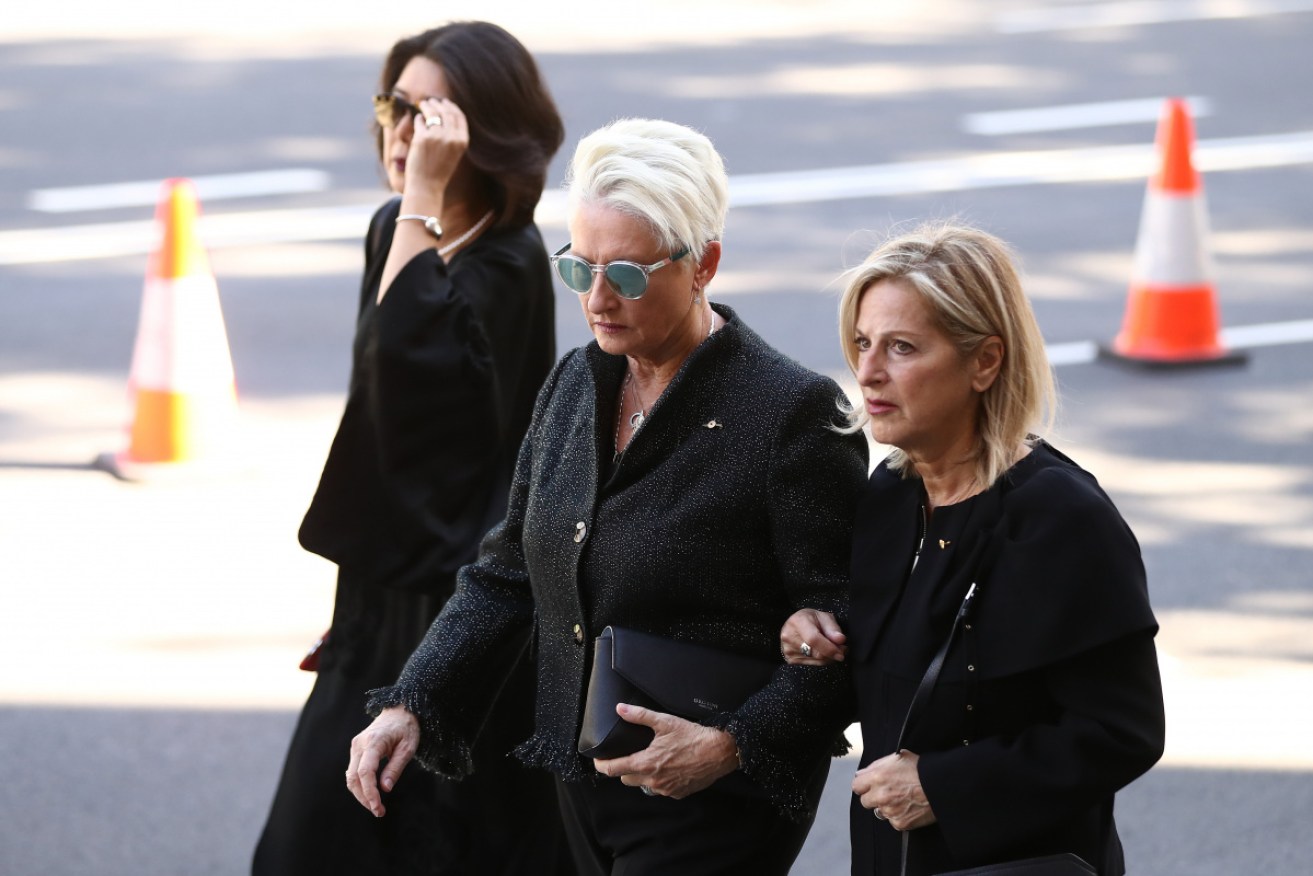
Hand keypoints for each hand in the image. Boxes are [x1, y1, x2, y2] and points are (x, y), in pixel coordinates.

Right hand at [345, 707, 419, 816]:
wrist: (399, 710)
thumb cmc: (407, 728)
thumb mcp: (408, 748)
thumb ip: (395, 768)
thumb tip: (385, 789)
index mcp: (374, 742)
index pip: (365, 772)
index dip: (370, 793)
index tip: (378, 808)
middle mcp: (360, 744)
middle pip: (354, 777)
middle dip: (364, 798)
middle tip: (379, 812)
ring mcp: (356, 746)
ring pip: (351, 776)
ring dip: (361, 794)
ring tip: (376, 806)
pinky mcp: (356, 749)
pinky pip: (354, 771)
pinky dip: (360, 785)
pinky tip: (371, 794)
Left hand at [404, 97, 468, 200]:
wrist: (427, 186)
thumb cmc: (438, 172)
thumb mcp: (453, 153)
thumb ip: (452, 136)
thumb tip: (444, 116)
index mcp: (462, 141)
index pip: (459, 117)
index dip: (452, 107)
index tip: (446, 102)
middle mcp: (451, 137)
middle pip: (446, 112)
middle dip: (438, 104)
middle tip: (431, 100)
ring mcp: (437, 137)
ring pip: (432, 113)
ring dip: (427, 106)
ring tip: (422, 104)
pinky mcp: (422, 138)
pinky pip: (420, 121)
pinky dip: (418, 119)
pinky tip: (417, 119)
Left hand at [592, 704, 737, 798]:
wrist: (719, 752)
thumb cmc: (693, 737)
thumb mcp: (664, 722)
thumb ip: (640, 715)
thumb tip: (621, 709)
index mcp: (646, 763)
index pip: (614, 769)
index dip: (602, 766)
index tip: (598, 763)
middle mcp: (654, 780)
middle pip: (627, 779)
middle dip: (625, 769)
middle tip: (630, 756)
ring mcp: (666, 789)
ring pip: (644, 786)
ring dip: (642, 776)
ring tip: (651, 762)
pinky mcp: (677, 793)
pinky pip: (661, 790)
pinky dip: (660, 781)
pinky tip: (668, 769)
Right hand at [780, 609, 846, 664]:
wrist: (792, 625)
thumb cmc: (809, 619)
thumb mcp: (823, 616)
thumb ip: (832, 628)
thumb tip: (840, 640)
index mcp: (798, 622)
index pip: (814, 639)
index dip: (830, 648)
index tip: (842, 651)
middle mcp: (790, 637)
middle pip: (817, 653)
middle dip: (833, 653)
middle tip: (842, 648)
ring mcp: (789, 650)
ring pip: (817, 661)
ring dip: (830, 657)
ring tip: (833, 648)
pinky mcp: (790, 659)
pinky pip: (813, 664)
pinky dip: (822, 660)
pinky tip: (823, 652)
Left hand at [852, 750, 935, 830]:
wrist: (942, 786)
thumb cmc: (922, 769)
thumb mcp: (897, 758)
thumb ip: (876, 766)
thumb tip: (861, 774)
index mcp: (877, 776)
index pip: (856, 786)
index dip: (864, 785)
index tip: (870, 786)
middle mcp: (881, 795)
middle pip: (865, 801)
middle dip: (874, 797)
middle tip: (888, 792)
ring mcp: (890, 810)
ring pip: (879, 812)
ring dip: (887, 807)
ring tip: (902, 799)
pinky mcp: (899, 823)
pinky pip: (893, 821)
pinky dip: (899, 816)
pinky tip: (909, 807)